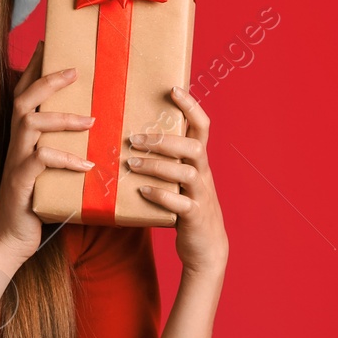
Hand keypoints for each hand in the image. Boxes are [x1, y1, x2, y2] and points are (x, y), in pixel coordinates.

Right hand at [0, 40, 96, 267]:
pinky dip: (66, 161)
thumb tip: (99, 130)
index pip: (23, 93)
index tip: (48, 45)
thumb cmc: (36, 202)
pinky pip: (41, 161)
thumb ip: (65, 148)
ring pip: (30, 125)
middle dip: (48, 81)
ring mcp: (15, 161)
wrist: (9, 239)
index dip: (34, 68)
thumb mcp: (52, 171)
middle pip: (23, 99)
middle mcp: (15, 143)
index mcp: (22, 136)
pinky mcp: (20, 182)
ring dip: (63, 119)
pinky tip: (88, 167)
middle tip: (75, 71)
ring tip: (93, 122)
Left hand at [127, 84, 227, 278]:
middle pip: (192, 146)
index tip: (173, 89)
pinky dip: (160, 195)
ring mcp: (201, 195)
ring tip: (131, 163)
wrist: (206, 248)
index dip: (191, 106)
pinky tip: (141, 191)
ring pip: (185, 172)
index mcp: (199, 161)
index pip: (202, 126)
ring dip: (156, 165)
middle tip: (134, 139)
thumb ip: (166, 161)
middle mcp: (203, 174)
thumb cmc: (186, 208)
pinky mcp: (194, 216)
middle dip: (163, 140)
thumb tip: (132, 139)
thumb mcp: (179, 180)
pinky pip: (180, 202)